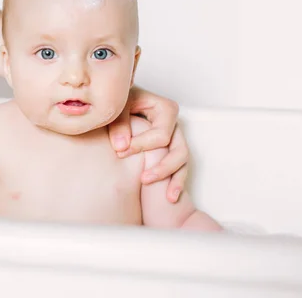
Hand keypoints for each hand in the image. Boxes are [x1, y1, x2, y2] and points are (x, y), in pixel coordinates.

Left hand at [108, 86, 188, 202]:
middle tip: (143, 179)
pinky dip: (176, 182)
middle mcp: (174, 125)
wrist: (120, 104)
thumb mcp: (118, 107)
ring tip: (169, 198)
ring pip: (182, 161)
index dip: (141, 146)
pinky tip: (171, 197)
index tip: (120, 153)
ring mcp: (175, 139)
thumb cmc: (120, 103)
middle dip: (163, 167)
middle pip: (179, 150)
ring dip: (175, 179)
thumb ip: (119, 124)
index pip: (161, 135)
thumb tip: (122, 147)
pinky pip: (179, 167)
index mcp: (166, 109)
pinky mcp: (170, 150)